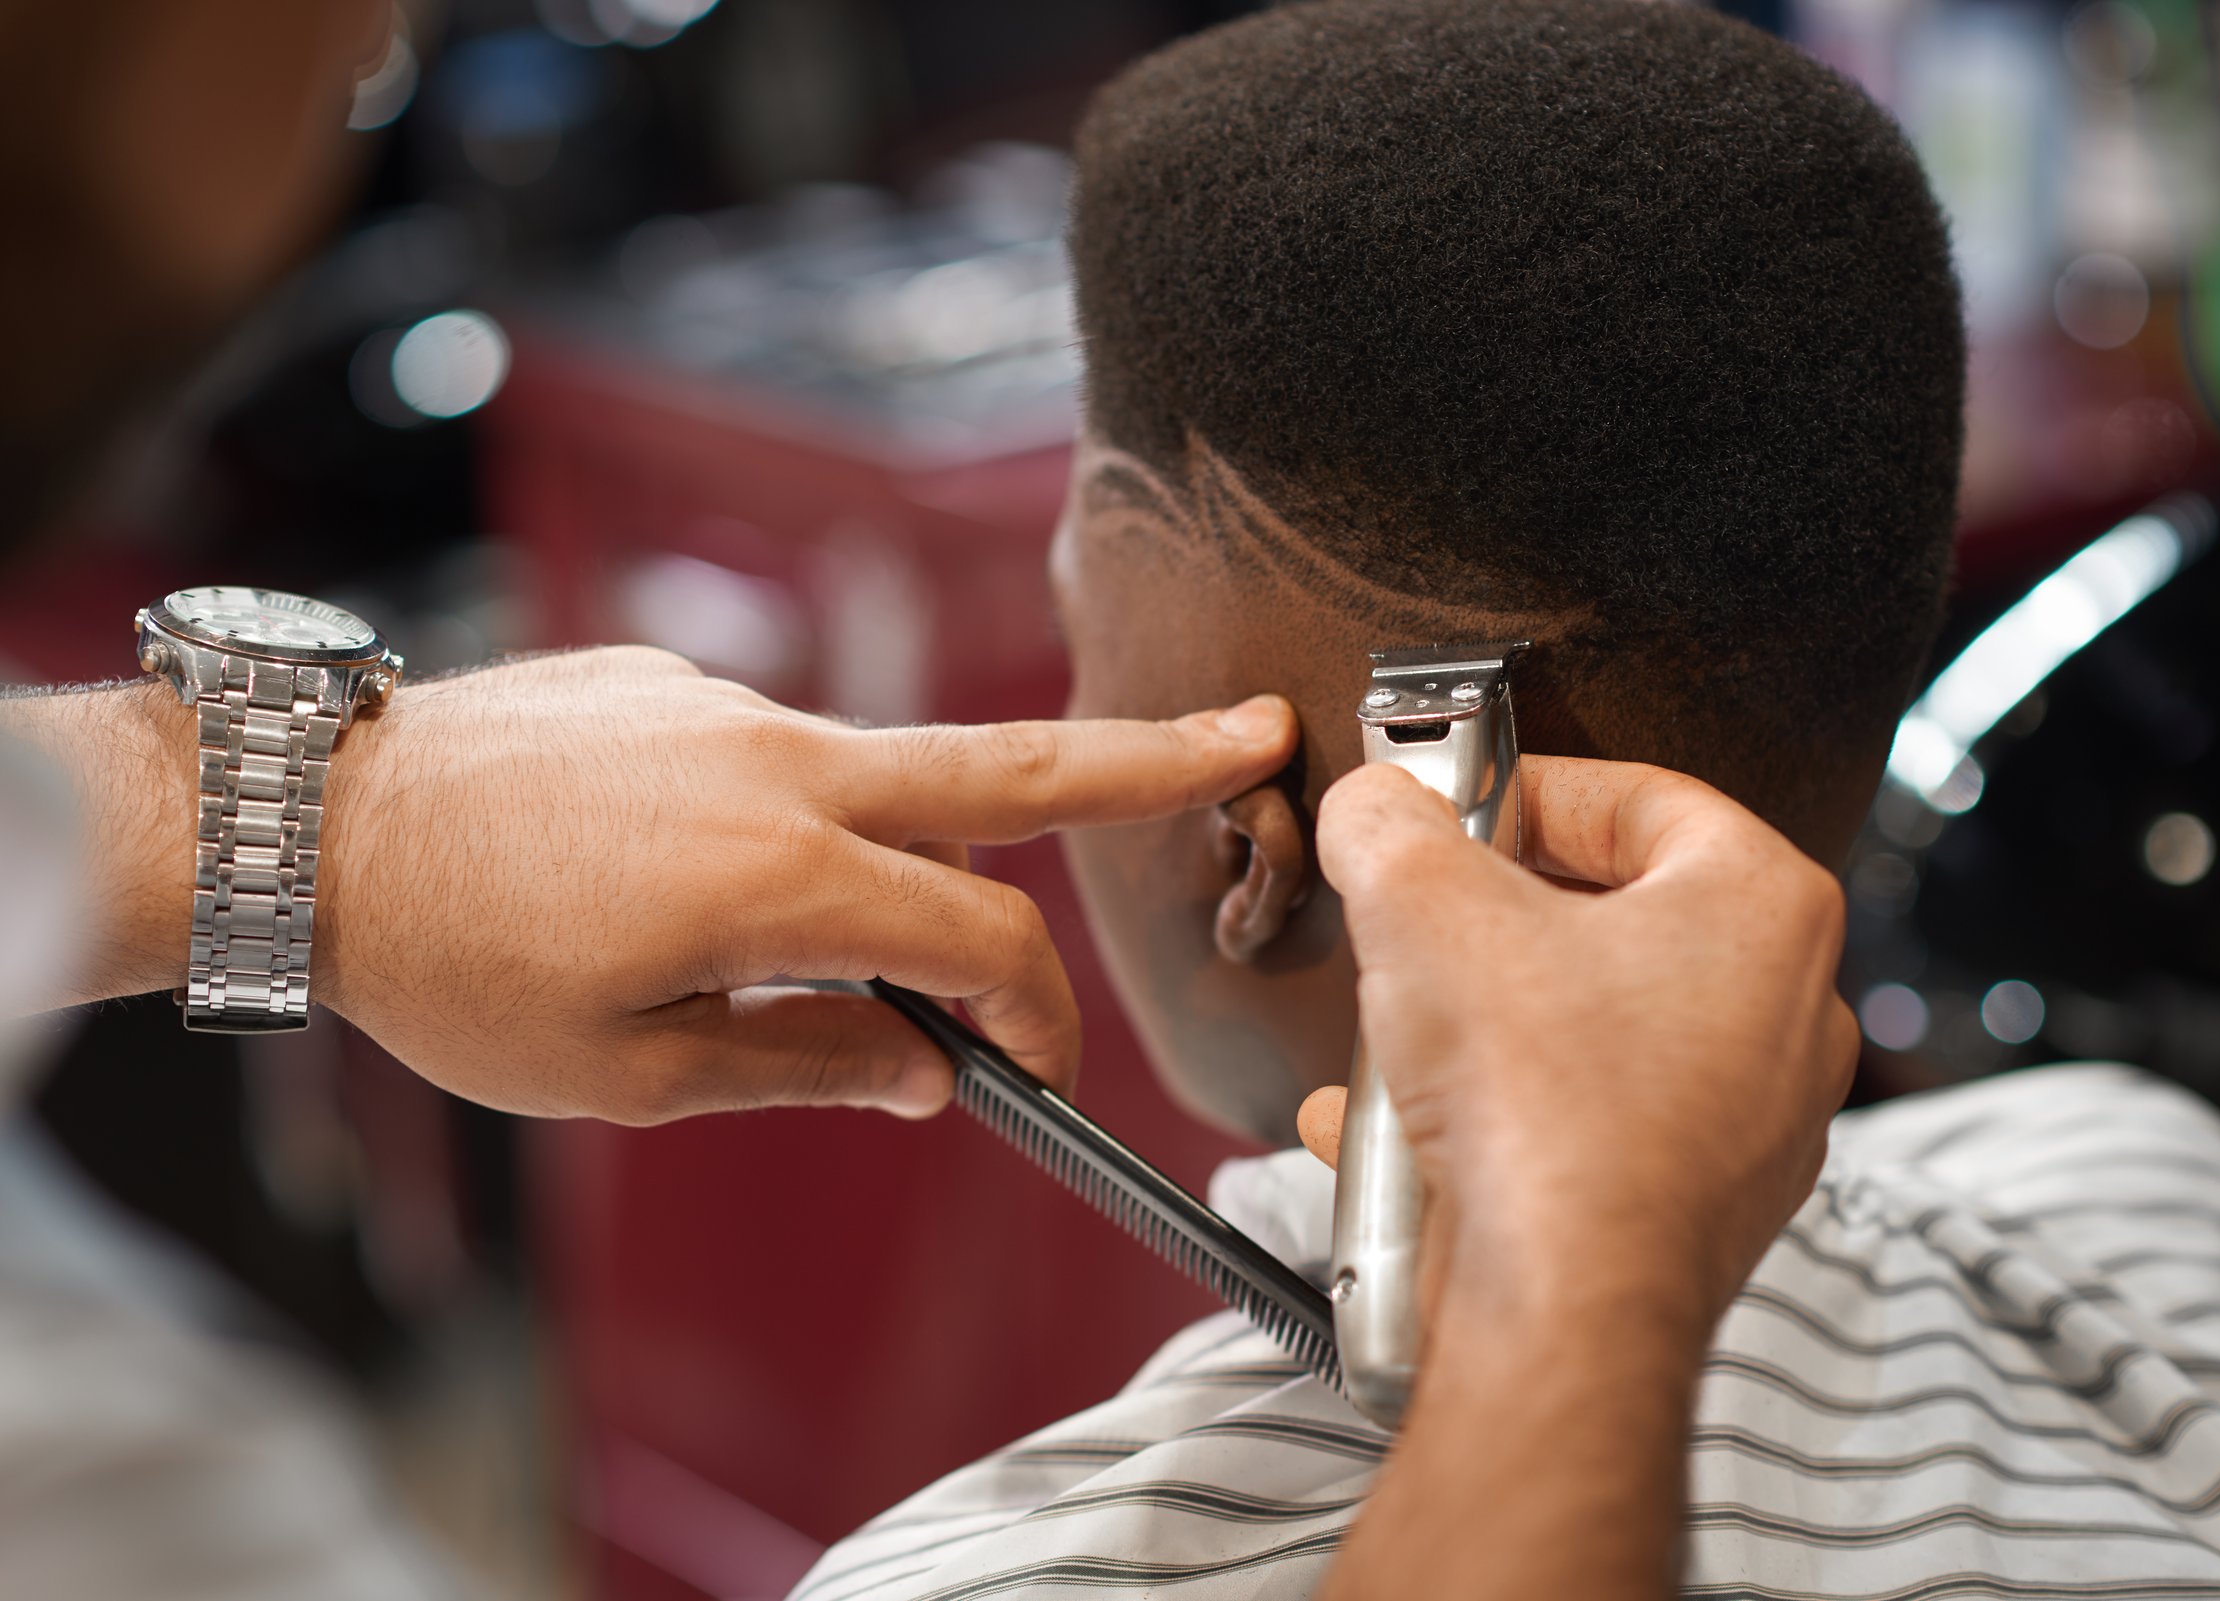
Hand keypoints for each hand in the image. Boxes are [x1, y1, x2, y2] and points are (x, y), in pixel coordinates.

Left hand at [294, 648, 1295, 1122]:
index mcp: (781, 876)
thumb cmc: (452, 963)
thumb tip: (923, 1072)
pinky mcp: (680, 675)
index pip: (982, 945)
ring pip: (882, 774)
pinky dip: (781, 821)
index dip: (1034, 1020)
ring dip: (907, 852)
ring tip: (809, 944)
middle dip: (1149, 754)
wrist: (313, 822)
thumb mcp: (629, 1071)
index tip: (1030, 1071)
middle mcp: (780, 762)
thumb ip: (805, 1064)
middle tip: (1255, 729)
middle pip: (1010, 764)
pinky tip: (676, 878)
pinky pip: (776, 754)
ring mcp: (730, 701)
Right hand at [1302, 757, 1855, 1331]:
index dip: (1526, 788)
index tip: (1451, 808)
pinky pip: (1581, 1125)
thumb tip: (1372, 804)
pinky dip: (1491, 1119)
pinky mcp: (1695, 1206)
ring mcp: (1750, 1120)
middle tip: (1417, 917)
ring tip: (1397, 1034)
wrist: (1563, 1316)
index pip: (1641, 796)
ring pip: (1590, 1028)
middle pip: (1614, 916)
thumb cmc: (1543, 1111)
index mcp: (1764, 907)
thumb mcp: (1423, 908)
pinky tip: (1394, 1132)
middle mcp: (1786, 1012)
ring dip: (1479, 1024)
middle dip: (1491, 919)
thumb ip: (1390, 824)